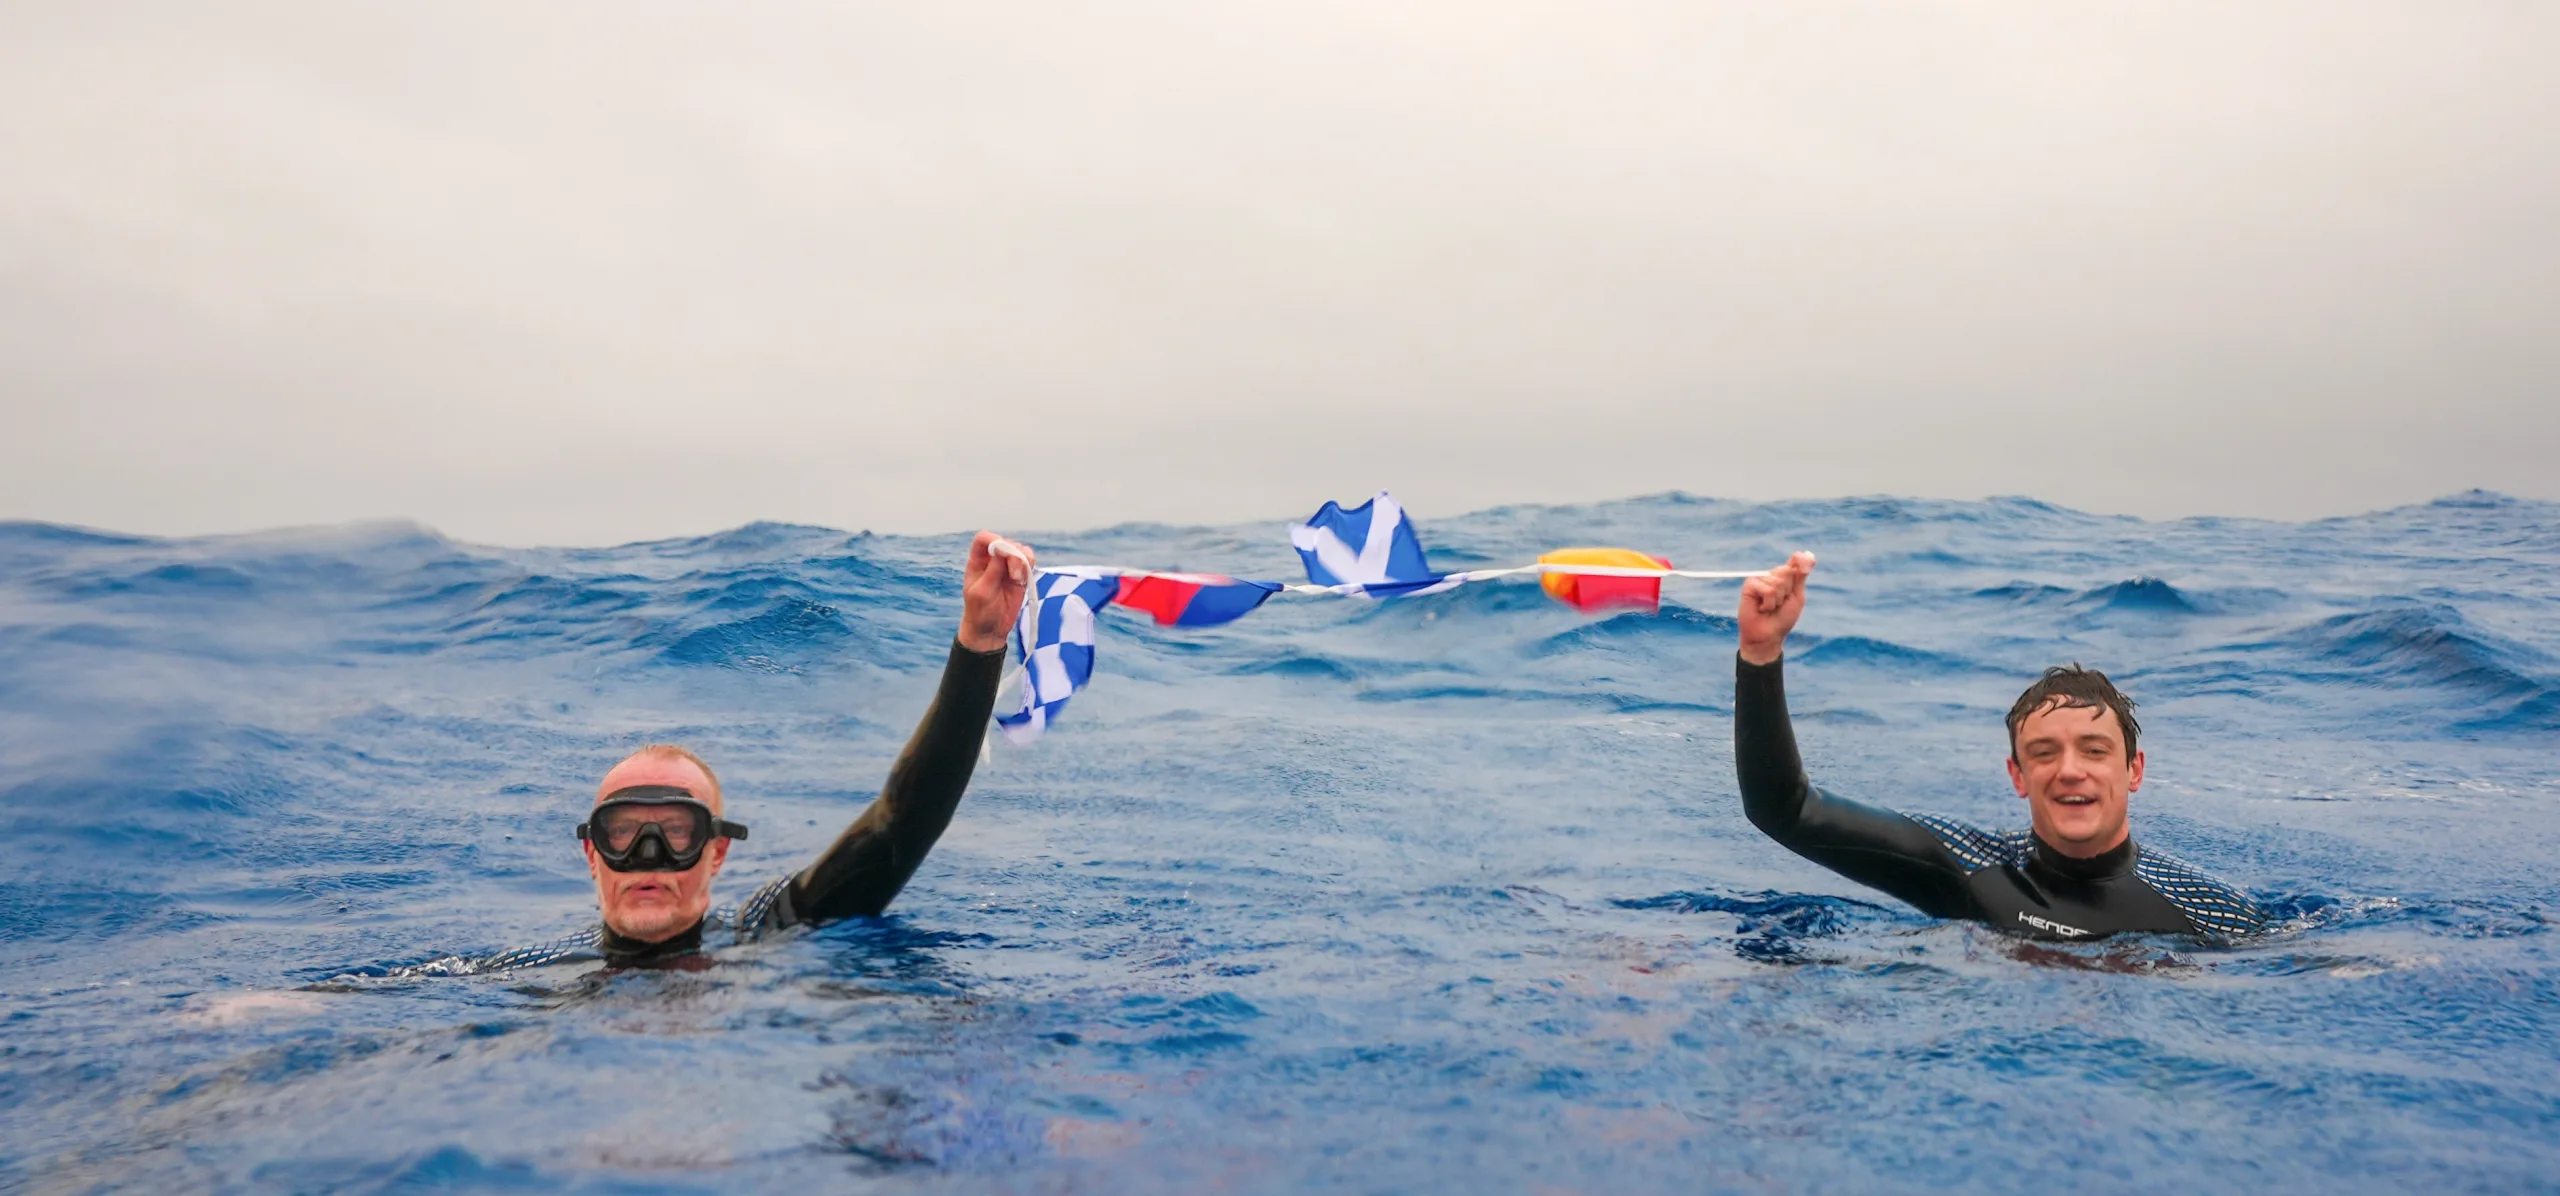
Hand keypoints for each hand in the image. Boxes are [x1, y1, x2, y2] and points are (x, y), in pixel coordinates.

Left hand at [959, 531, 1033, 653]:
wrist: (990, 630)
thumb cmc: (979, 612)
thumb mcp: (982, 592)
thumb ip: (993, 571)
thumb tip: (1002, 549)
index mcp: (977, 561)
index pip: (983, 539)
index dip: (994, 539)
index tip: (1003, 551)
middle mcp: (992, 560)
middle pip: (1006, 543)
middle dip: (1013, 554)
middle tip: (1014, 574)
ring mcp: (1007, 568)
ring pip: (1020, 551)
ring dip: (1024, 560)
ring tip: (1019, 578)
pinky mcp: (1020, 576)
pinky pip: (1029, 563)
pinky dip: (1030, 567)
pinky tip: (1024, 580)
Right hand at [1737, 551, 1814, 665]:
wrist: (1767, 636)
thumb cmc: (1783, 619)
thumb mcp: (1797, 597)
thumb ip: (1800, 577)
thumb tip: (1809, 555)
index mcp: (1786, 577)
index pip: (1796, 560)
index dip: (1801, 561)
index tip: (1806, 568)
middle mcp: (1772, 575)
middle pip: (1787, 571)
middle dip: (1788, 591)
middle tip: (1780, 603)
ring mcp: (1760, 578)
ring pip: (1777, 582)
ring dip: (1778, 600)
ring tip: (1770, 608)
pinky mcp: (1749, 585)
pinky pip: (1767, 589)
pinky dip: (1768, 603)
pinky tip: (1761, 608)